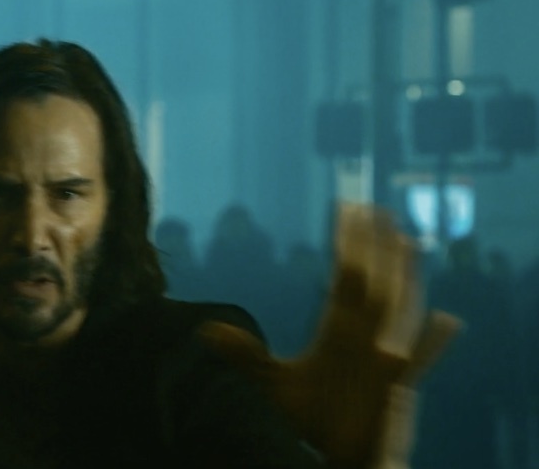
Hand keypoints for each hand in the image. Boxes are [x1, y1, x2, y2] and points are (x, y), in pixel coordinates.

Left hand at [200, 203, 461, 467]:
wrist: (338, 455)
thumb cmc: (313, 419)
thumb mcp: (272, 383)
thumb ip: (245, 355)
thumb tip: (206, 330)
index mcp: (337, 332)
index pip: (345, 278)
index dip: (348, 245)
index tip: (350, 209)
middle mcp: (362, 338)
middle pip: (372, 284)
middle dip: (375, 250)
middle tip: (378, 209)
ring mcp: (382, 361)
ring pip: (396, 311)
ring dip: (403, 280)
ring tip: (407, 243)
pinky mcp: (396, 390)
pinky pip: (420, 364)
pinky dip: (432, 344)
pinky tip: (447, 319)